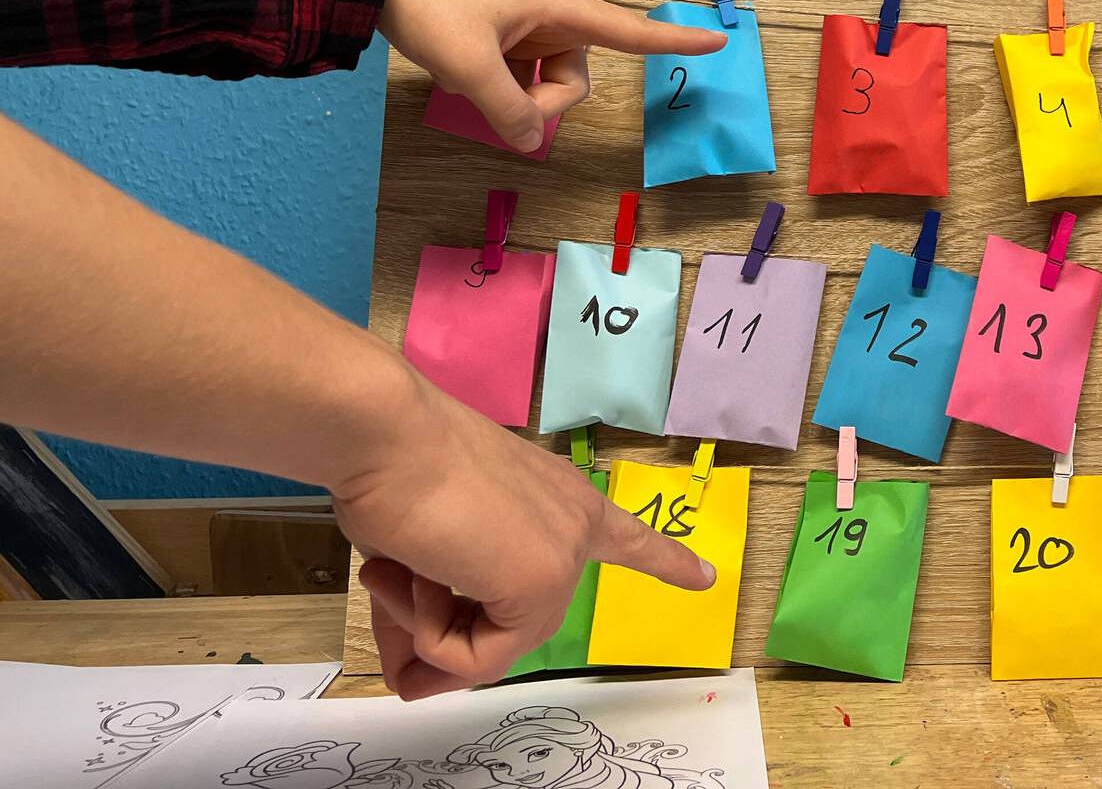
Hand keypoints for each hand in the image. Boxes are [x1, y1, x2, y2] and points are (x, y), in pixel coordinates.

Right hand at [339, 373, 715, 699]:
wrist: (385, 435)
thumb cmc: (396, 472)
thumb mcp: (426, 546)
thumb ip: (435, 603)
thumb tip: (414, 676)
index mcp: (557, 498)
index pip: (626, 537)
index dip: (664, 560)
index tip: (707, 576)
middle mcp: (573, 524)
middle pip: (512, 629)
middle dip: (437, 642)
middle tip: (391, 607)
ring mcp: (563, 555)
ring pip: (489, 650)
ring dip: (424, 628)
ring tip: (401, 568)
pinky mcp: (540, 581)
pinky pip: (479, 658)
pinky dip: (430, 637)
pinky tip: (418, 577)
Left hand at [379, 0, 727, 151]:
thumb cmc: (430, 4)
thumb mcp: (468, 66)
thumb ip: (507, 111)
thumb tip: (532, 141)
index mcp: (559, 9)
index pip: (629, 32)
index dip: (673, 42)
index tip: (719, 42)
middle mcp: (551, 18)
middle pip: (575, 79)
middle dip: (542, 102)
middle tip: (495, 99)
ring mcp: (525, 29)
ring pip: (544, 84)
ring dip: (514, 96)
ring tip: (468, 79)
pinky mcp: (501, 38)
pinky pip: (518, 77)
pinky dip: (496, 86)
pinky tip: (461, 72)